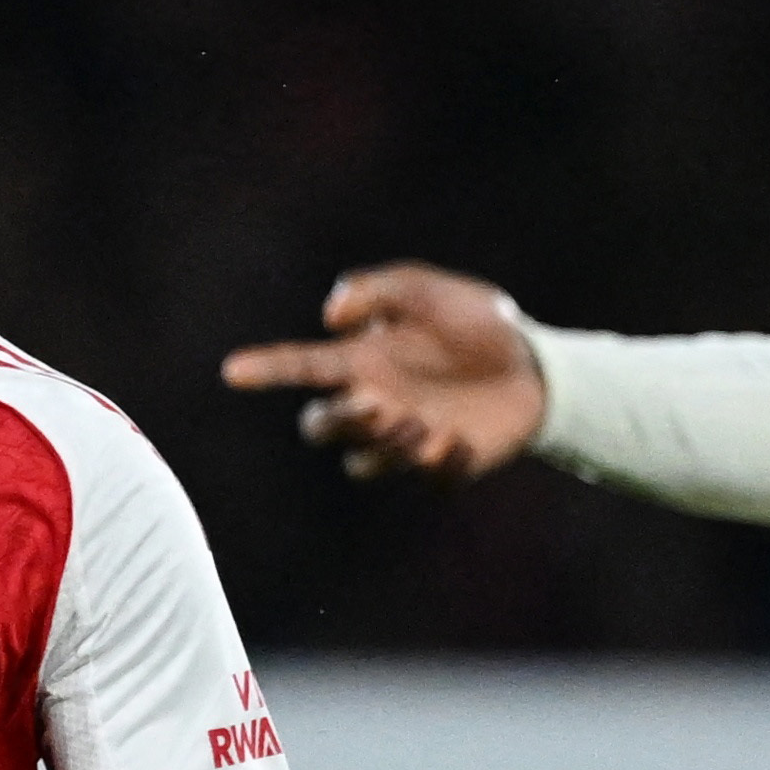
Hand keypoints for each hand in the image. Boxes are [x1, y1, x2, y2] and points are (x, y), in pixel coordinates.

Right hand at [224, 265, 547, 483]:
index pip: (302, 367)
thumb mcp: (427, 289)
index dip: (266, 368)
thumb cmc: (476, 322)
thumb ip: (375, 290)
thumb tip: (329, 318)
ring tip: (426, 424)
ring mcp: (407, 438)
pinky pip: (425, 480)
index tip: (233, 370)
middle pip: (320, 429)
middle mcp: (376, 402)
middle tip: (378, 406)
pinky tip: (464, 441)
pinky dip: (441, 464)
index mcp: (364, 361)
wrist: (535, 364)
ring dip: (385, 448)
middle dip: (337, 423)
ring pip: (363, 463)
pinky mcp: (443, 465)